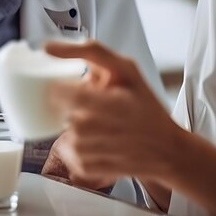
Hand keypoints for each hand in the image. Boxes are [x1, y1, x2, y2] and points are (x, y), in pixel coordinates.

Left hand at [44, 40, 180, 186]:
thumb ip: (91, 51)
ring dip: (74, 124)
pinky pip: (65, 150)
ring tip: (96, 122)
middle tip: (92, 104)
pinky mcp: (84, 168)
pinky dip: (75, 144)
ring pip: (62, 129)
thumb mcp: (127, 68)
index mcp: (100, 101)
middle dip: (71, 104)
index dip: (62, 86)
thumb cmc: (146, 108)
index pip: (56, 90)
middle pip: (59, 109)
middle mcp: (89, 128)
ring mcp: (85, 150)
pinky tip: (93, 138)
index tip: (73, 85)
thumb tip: (50, 47)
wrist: (165, 149)